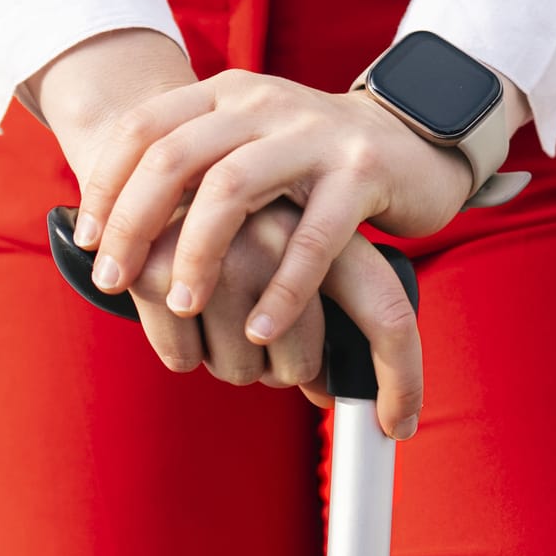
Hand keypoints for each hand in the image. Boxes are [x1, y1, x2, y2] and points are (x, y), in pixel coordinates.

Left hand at [26, 29, 425, 435]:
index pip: (143, 128)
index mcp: (226, 94)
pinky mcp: (361, 172)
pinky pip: (312, 237)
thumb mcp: (245, 145)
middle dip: (133, 225)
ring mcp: (313, 134)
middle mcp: (263, 104)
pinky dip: (281, 289)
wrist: (413, 143)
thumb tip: (105, 228)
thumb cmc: (309, 163)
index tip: (86, 242)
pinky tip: (259, 329)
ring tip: (182, 306)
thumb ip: (189, 169)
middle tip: (113, 281)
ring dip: (197, 254)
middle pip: (174, 157)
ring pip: (232, 189)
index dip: (105, 185)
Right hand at [107, 196, 425, 437]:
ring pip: (242, 368)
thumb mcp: (294, 228)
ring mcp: (219, 246)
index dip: (400, 379)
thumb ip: (323, 297)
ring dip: (229, 362)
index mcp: (330, 219)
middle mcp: (281, 230)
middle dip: (283, 370)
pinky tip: (181, 318)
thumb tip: (335, 390)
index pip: (388, 315)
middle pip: (300, 363)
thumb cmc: (236, 202)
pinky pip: (185, 359)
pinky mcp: (159, 263)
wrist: (155, 129)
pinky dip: (184, 353)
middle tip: (263, 340)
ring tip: (216, 314)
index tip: (397, 426)